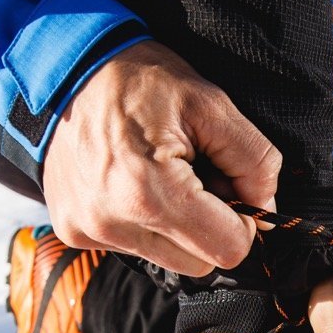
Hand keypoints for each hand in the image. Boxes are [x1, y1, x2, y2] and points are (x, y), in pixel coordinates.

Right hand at [43, 40, 281, 276]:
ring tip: (163, 178)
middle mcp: (112, 223)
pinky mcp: (74, 233)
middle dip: (211, 226)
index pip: (228, 250)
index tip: (231, 188)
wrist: (67, 68)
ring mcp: (88, 232)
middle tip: (197, 177)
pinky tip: (135, 184)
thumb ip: (254, 160)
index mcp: (148, 192)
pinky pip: (135, 249)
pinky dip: (147, 224)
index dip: (244, 222)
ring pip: (170, 261)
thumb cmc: (140, 80)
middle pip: (201, 264)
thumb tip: (266, 208)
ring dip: (179, 228)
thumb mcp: (211, 104)